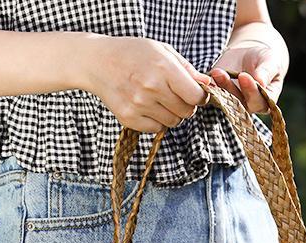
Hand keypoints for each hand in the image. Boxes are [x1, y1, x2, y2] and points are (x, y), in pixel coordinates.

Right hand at [78, 34, 212, 132]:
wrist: (98, 62)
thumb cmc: (133, 54)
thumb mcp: (162, 51)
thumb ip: (186, 69)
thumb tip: (208, 85)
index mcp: (163, 68)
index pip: (195, 96)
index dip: (200, 97)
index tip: (197, 94)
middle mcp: (151, 88)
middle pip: (187, 112)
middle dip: (186, 106)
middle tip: (176, 96)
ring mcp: (139, 105)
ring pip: (173, 122)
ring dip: (172, 114)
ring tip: (160, 99)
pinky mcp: (129, 118)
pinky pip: (157, 129)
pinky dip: (157, 121)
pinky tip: (148, 107)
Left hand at [208, 23, 287, 113]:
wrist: (248, 56)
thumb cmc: (264, 60)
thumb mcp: (270, 61)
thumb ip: (267, 72)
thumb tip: (261, 82)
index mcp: (265, 101)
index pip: (258, 102)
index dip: (251, 91)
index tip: (244, 76)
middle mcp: (249, 106)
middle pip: (240, 104)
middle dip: (232, 89)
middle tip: (226, 75)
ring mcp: (233, 102)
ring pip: (225, 100)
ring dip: (220, 87)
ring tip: (217, 72)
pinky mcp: (219, 96)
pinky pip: (213, 95)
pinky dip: (210, 87)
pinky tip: (209, 77)